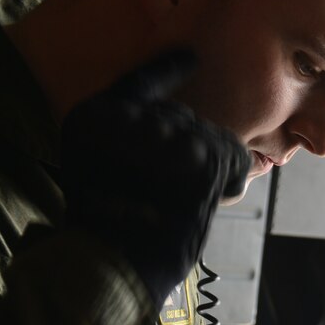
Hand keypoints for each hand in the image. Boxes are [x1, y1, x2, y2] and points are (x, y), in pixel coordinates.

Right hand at [58, 49, 251, 300]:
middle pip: (178, 117)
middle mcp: (123, 117)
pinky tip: (219, 194)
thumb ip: (134, 145)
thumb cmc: (111, 233)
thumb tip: (184, 139)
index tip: (190, 56)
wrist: (114, 269)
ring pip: (206, 136)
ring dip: (212, 166)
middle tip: (182, 188)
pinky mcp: (196, 159)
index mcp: (92, 118)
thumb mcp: (105, 174)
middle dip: (192, 149)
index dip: (165, 70)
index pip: (136, 82)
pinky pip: (230, 154)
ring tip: (191, 200)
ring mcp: (162, 135)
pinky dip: (232, 175)